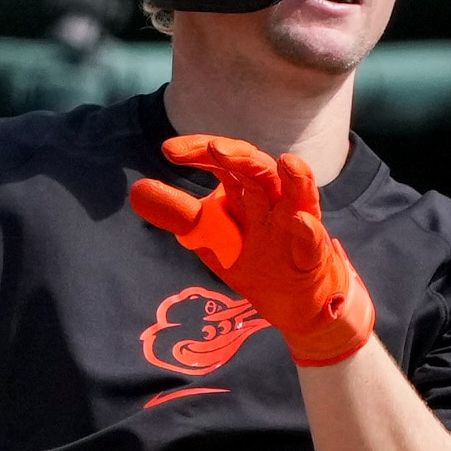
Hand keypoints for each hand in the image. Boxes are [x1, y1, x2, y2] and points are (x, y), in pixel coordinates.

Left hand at [127, 135, 377, 367]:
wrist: (293, 301)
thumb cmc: (255, 261)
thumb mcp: (211, 240)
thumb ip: (180, 216)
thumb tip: (137, 191)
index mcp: (245, 192)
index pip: (223, 160)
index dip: (198, 151)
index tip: (170, 151)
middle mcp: (271, 200)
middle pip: (258, 170)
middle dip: (237, 158)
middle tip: (214, 149)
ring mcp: (295, 223)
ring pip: (298, 194)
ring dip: (293, 178)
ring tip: (284, 162)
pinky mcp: (312, 252)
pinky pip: (312, 238)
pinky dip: (307, 228)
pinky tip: (299, 219)